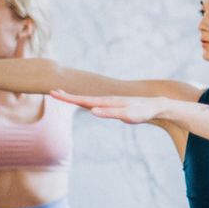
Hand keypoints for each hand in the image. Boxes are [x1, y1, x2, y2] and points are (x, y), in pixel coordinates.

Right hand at [51, 90, 169, 123]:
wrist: (156, 106)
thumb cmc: (142, 112)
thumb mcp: (127, 115)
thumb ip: (109, 113)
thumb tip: (92, 111)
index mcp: (106, 102)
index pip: (83, 100)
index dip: (68, 98)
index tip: (54, 93)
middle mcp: (106, 100)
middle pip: (83, 98)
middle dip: (67, 96)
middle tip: (52, 92)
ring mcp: (110, 102)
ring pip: (88, 100)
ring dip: (74, 98)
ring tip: (62, 95)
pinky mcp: (114, 106)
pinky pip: (95, 103)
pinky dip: (85, 102)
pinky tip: (83, 103)